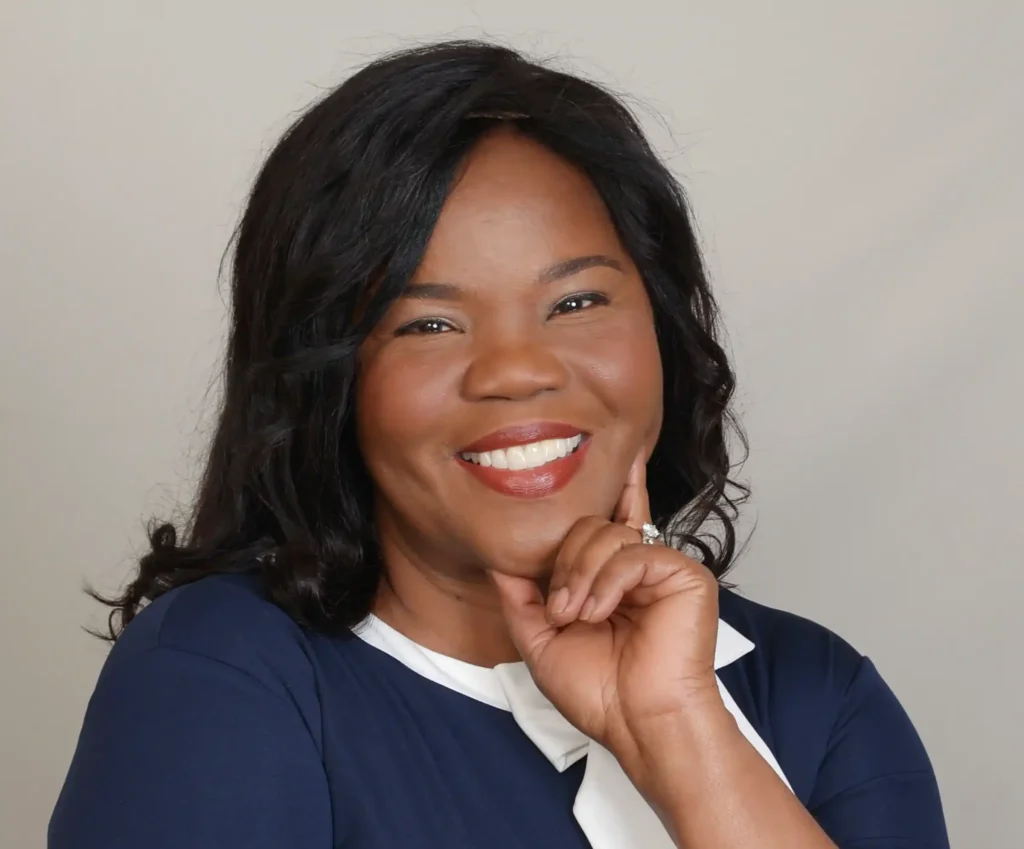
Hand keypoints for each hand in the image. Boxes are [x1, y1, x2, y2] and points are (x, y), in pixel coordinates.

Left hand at [491, 452, 723, 783]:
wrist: (637, 723)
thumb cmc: (598, 691)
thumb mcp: (540, 640)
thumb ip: (521, 597)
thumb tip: (498, 561)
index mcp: (610, 578)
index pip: (605, 521)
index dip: (610, 486)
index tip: (613, 451)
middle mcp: (637, 566)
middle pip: (591, 525)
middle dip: (565, 565)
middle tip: (561, 610)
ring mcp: (661, 567)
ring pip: (609, 534)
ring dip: (581, 575)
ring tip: (577, 614)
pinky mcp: (684, 574)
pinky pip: (634, 552)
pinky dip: (608, 581)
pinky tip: (599, 610)